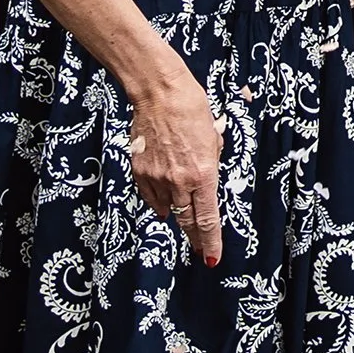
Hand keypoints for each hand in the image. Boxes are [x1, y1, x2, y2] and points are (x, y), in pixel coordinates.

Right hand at [125, 52, 222, 266]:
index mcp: (204, 174)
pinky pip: (151, 196)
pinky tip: (165, 206)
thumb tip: (206, 182)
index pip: (207, 218)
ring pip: (168, 209)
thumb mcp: (214, 140)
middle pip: (188, 220)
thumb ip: (211, 165)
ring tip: (186, 223)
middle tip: (202, 252)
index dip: (210, 241)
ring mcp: (157, 178)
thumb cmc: (194, 111)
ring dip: (179, 216)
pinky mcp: (139, 172)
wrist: (160, 95)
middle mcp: (180, 181)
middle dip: (196, 238)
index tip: (213, 257)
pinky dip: (160, 202)